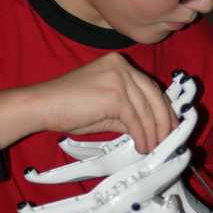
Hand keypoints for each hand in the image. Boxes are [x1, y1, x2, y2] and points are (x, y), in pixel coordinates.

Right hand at [0, 52, 176, 152]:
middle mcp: (121, 66)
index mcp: (119, 64)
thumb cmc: (67, 106)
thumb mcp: (104, 108)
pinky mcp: (115, 94)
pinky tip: (141, 145)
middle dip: (164, 121)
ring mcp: (119, 78)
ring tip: (152, 148)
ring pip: (146, 110)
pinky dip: (141, 135)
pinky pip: (135, 119)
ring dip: (152, 132)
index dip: (163, 108)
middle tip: (168, 139)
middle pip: (154, 95)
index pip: (149, 86)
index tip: (170, 125)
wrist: (43, 105)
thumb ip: (127, 113)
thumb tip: (149, 129)